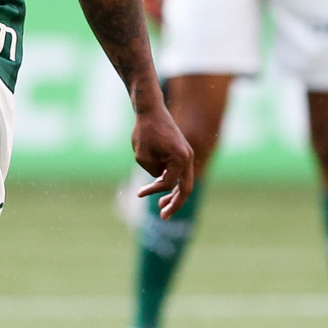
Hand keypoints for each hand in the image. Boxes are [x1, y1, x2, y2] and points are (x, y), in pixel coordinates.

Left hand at [132, 98, 193, 218]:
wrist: (150, 110)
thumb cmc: (145, 131)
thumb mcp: (142, 156)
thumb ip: (152, 172)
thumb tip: (160, 181)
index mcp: (181, 158)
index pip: (169, 183)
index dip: (154, 190)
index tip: (140, 193)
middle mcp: (187, 157)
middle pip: (186, 188)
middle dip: (175, 204)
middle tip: (164, 217)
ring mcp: (186, 155)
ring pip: (185, 182)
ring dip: (174, 196)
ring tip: (162, 207)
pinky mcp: (181, 154)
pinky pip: (180, 174)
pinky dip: (173, 184)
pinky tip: (162, 193)